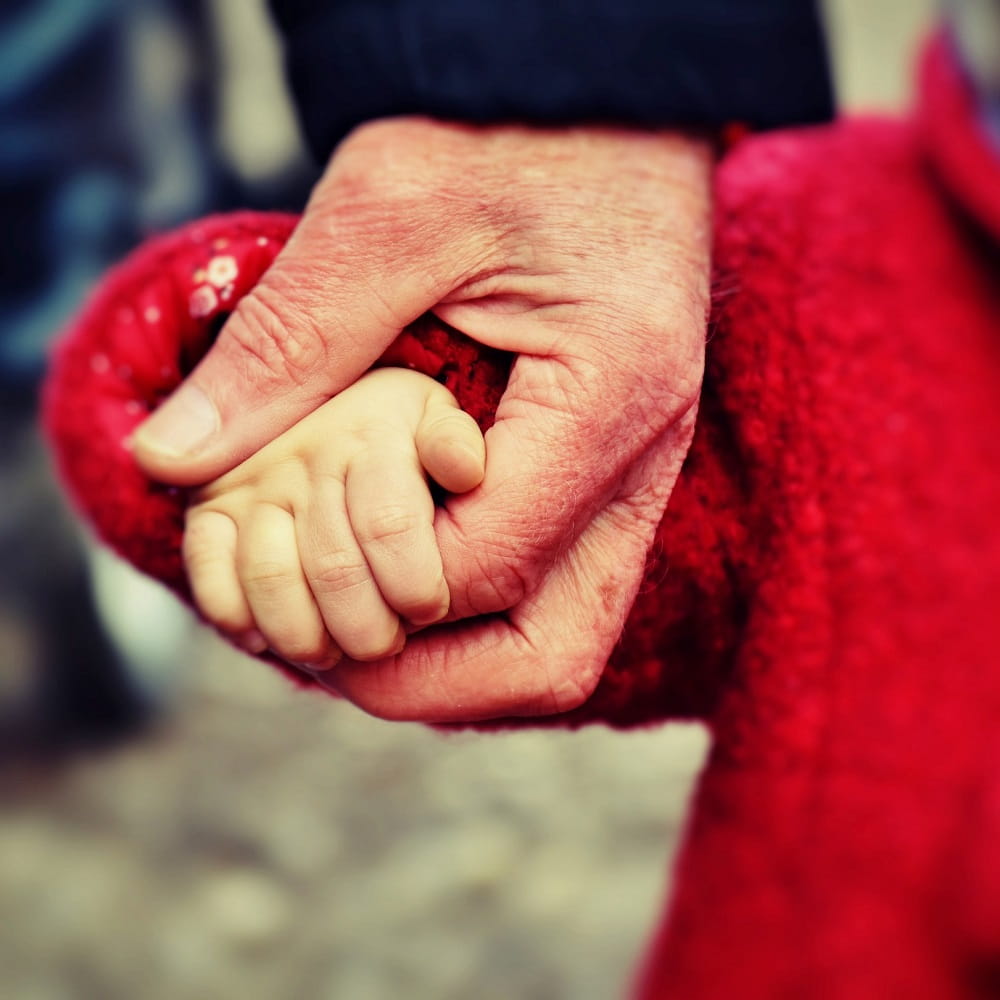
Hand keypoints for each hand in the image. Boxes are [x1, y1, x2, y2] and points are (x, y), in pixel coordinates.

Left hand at [132, 118, 711, 721]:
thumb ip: (288, 343)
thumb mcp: (389, 212)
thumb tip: (173, 458)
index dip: (374, 588)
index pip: (487, 566)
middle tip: (324, 654)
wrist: (603, 98)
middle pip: (552, 655)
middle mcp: (649, 457)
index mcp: (610, 398)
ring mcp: (643, 469)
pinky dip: (475, 610)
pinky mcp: (621, 463)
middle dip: (425, 683)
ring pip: (563, 636)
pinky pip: (559, 584)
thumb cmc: (513, 135)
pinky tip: (401, 568)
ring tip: (353, 621)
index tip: (285, 559)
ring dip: (454, 662)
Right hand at [183, 368, 484, 669]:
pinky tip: (266, 638)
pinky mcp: (210, 498)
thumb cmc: (410, 406)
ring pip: (269, 576)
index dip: (416, 586)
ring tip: (337, 650)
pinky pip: (207, 563)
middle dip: (369, 627)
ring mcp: (250, 474)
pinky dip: (233, 612)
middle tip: (388, 643)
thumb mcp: (444, 407)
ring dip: (304, 634)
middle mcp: (304, 448)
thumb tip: (466, 472)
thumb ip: (451, 434)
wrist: (333, 365)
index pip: (391, 526)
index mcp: (372, 424)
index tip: (431, 610)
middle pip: (334, 567)